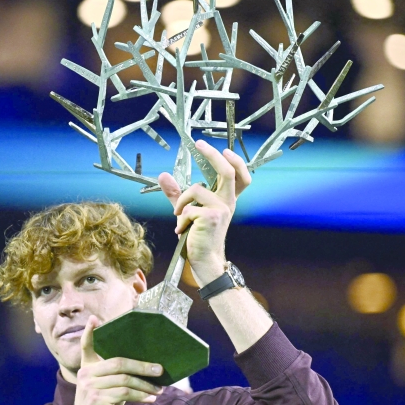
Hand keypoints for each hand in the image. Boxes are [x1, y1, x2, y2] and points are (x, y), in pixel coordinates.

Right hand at [67, 316, 163, 404]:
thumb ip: (116, 376)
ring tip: (159, 389)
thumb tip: (147, 368)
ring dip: (146, 385)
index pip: (86, 346)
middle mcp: (86, 374)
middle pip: (118, 362)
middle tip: (160, 369)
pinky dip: (141, 396)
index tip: (94, 318)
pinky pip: (125, 393)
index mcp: (87, 368)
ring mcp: (90, 387)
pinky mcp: (96, 400)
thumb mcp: (106, 389)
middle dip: (142, 366)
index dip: (89, 331)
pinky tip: (150, 399)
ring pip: (125, 380)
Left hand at [156, 140, 252, 285]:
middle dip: (213, 154)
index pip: (241, 177)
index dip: (235, 161)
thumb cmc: (198, 236)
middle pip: (227, 171)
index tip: (223, 150)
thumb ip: (177, 193)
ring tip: (179, 217)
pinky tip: (183, 230)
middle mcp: (228, 202)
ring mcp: (222, 209)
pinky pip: (188, 208)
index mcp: (227, 200)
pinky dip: (181, 218)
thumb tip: (163, 174)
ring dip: (181, 202)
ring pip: (196, 190)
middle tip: (200, 144)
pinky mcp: (211, 217)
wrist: (204, 260)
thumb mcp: (187, 211)